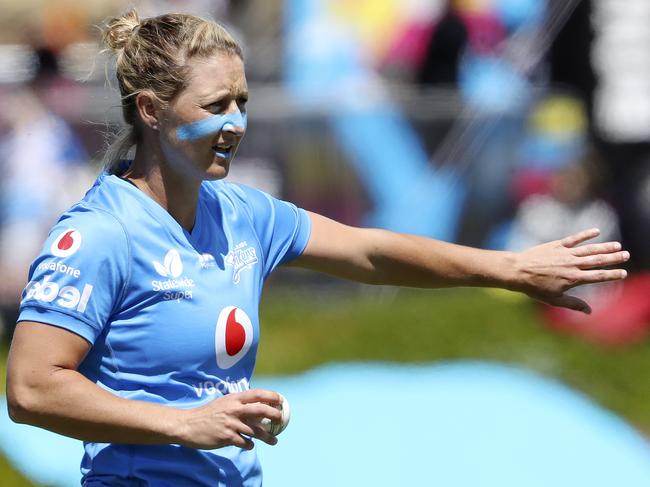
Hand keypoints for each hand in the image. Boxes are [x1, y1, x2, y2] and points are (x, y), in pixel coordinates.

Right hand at [176, 389, 282, 449]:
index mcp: (234, 399)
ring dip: (267, 437)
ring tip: (274, 441)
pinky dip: (249, 445)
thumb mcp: (223, 402)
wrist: (188, 425)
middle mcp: (234, 409)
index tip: (280, 400)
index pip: (257, 394)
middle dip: (274, 414)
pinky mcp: (226, 437)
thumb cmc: (207, 414)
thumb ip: (238, 404)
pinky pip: (244, 442)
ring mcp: (231, 423)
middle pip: (260, 410)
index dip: (271, 396)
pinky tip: (250, 446)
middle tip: (281, 419)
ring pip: (255, 430)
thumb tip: (256, 405)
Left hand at [512, 228, 628, 313]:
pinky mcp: (556, 245)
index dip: (612, 274)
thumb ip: (573, 304)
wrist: (517, 271)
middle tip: (626, 255)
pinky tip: (596, 231)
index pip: (597, 276)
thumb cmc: (534, 288)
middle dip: (613, 258)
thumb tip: (589, 311)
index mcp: (573, 278)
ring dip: (604, 247)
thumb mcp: (554, 300)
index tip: (623, 273)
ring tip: (617, 245)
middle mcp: (572, 264)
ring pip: (589, 249)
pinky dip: (586, 234)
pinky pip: (574, 239)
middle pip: (597, 260)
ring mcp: (565, 253)